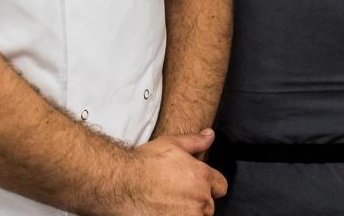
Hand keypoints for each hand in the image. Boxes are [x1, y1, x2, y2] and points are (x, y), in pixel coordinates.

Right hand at [111, 129, 226, 214]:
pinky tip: (163, 210)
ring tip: (168, 203)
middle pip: (208, 204)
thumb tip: (209, 135)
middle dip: (197, 199)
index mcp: (202, 176)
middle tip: (176, 193)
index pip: (220, 186)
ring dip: (188, 212)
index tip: (195, 184)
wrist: (123, 183)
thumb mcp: (171, 144)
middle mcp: (200, 199)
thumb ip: (195, 141)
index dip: (209, 184)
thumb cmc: (145, 163)